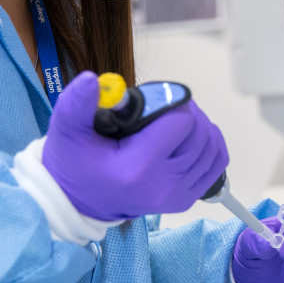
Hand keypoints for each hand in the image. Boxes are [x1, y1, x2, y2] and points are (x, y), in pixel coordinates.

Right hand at [41, 72, 226, 220]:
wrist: (79, 202)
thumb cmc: (75, 163)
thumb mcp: (68, 130)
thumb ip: (77, 103)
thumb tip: (91, 80)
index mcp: (137, 167)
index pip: (180, 122)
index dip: (171, 103)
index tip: (153, 103)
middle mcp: (163, 185)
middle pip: (200, 133)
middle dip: (186, 113)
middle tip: (163, 109)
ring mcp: (177, 196)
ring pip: (211, 146)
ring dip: (198, 127)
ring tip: (173, 123)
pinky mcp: (185, 200)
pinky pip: (216, 163)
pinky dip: (210, 144)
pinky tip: (190, 137)